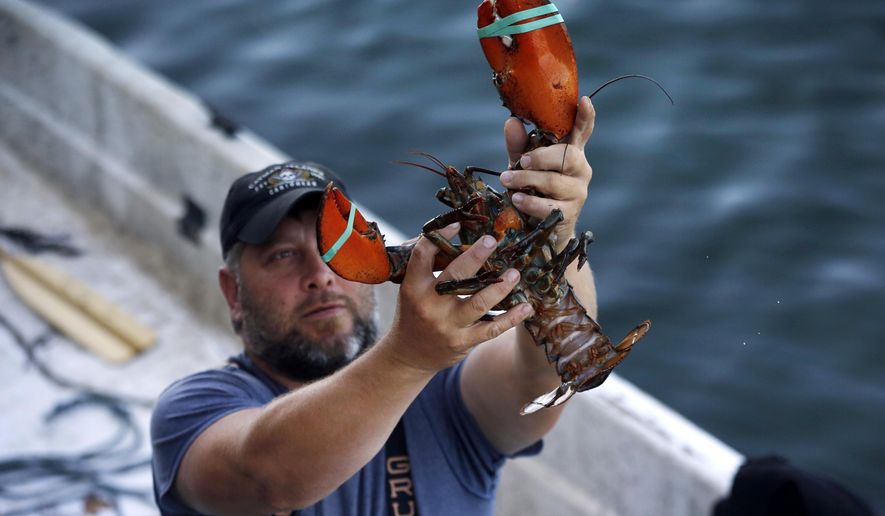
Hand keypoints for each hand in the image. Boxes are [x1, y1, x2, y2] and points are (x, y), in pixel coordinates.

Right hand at [386, 223, 532, 372]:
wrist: (408, 355)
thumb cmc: (413, 314)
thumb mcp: (411, 290)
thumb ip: (429, 268)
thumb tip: (455, 236)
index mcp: (414, 287)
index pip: (423, 255)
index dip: (440, 236)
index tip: (458, 224)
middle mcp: (430, 305)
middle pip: (456, 276)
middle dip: (476, 256)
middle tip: (493, 240)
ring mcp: (448, 325)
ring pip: (478, 303)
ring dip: (500, 288)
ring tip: (515, 274)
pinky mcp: (463, 342)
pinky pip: (492, 329)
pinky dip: (511, 318)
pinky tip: (526, 308)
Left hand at [500, 96, 595, 248]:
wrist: (539, 228)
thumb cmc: (533, 188)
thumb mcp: (523, 165)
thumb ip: (518, 145)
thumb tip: (512, 122)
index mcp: (570, 152)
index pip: (582, 132)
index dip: (585, 117)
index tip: (584, 101)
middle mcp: (579, 170)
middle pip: (568, 156)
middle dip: (542, 157)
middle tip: (521, 160)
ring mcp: (577, 192)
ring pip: (555, 181)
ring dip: (527, 180)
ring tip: (507, 180)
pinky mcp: (569, 214)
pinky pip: (549, 206)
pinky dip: (530, 202)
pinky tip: (516, 199)